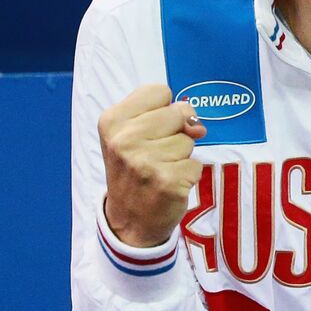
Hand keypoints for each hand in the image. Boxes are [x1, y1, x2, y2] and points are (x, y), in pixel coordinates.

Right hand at [100, 85, 207, 247]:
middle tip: (156, 154)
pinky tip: (170, 183)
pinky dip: (189, 174)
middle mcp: (125, 139)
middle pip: (179, 113)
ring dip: (182, 155)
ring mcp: (145, 162)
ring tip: (161, 169)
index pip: (160, 91)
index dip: (164, 109)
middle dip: (175, 132)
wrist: (129, 219)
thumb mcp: (135, 134)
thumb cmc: (135, 168)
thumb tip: (197, 126)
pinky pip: (197, 164)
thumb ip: (165, 116)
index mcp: (113, 120)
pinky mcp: (167, 181)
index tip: (151, 129)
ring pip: (189, 140)